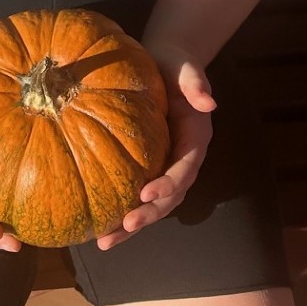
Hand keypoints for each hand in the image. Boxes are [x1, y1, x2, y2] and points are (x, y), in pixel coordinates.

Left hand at [94, 53, 213, 250]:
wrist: (164, 64)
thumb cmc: (175, 64)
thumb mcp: (186, 67)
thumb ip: (196, 82)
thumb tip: (209, 103)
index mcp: (195, 138)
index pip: (185, 168)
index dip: (169, 184)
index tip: (146, 193)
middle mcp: (183, 159)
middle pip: (170, 196)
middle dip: (149, 215)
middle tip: (125, 227)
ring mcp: (165, 166)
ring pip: (154, 205)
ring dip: (132, 225)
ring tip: (106, 241)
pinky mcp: (148, 169)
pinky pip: (137, 196)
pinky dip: (121, 215)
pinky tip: (98, 229)